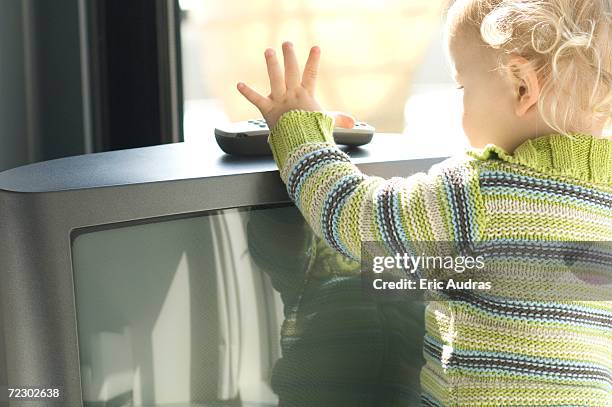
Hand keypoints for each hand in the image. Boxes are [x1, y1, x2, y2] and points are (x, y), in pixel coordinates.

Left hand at [236, 41, 354, 129]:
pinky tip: (239, 84)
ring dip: (272, 64)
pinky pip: (256, 99)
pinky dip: (247, 92)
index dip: (313, 60)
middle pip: (291, 71)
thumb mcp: (328, 123)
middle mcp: (292, 94)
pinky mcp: (268, 110)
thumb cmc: (315, 133)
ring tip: (268, 51)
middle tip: (287, 44)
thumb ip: (340, 119)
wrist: (302, 142)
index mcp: (306, 96)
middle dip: (289, 56)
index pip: (311, 74)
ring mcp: (280, 100)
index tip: (315, 48)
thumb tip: (354, 122)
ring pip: (275, 78)